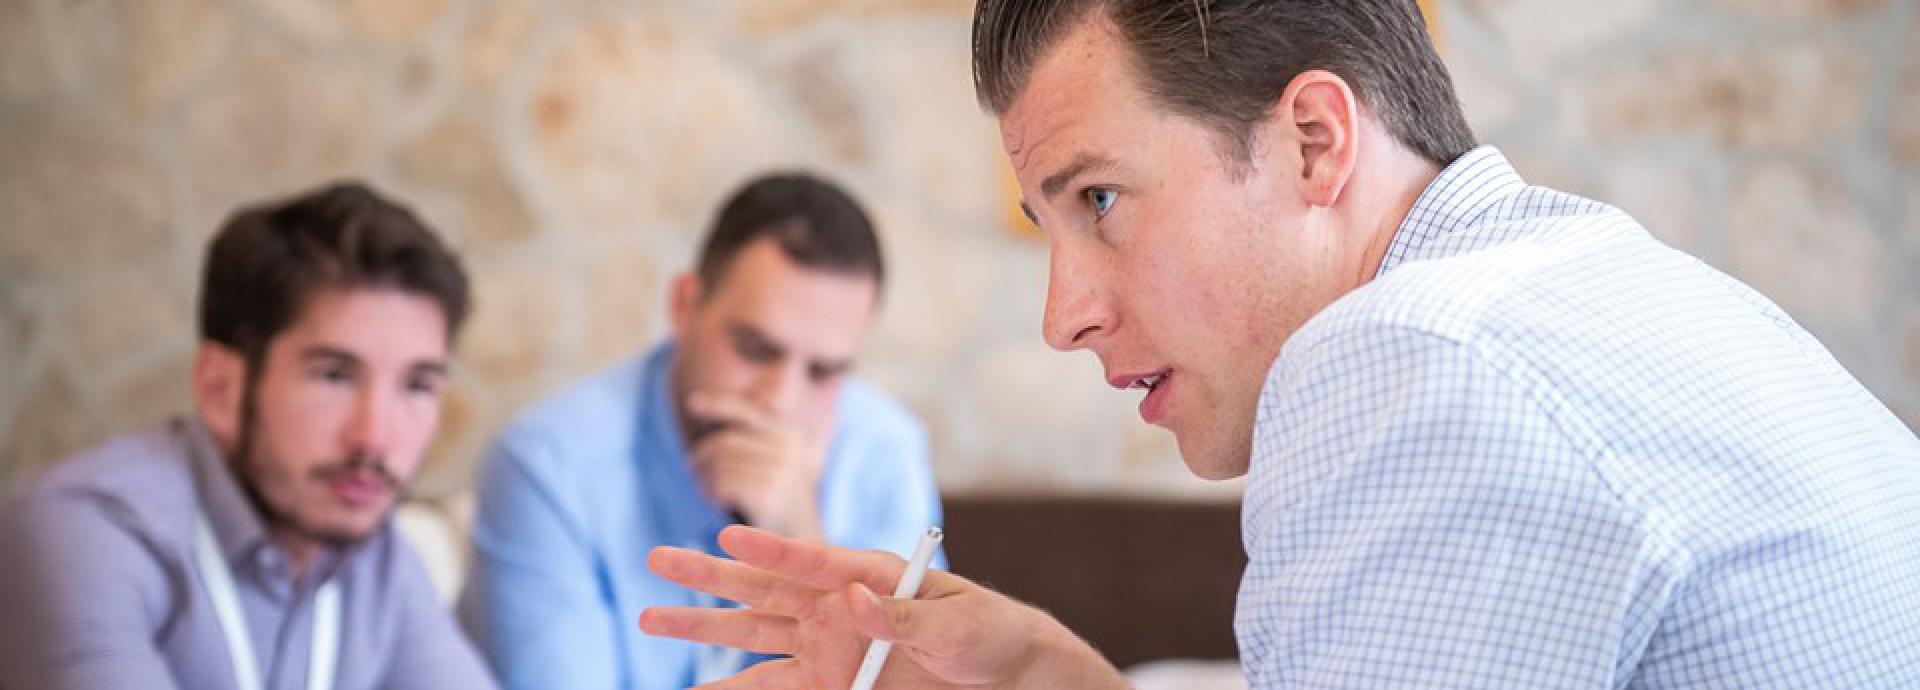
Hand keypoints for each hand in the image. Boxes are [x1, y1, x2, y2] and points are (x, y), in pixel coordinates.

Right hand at [639, 526, 1126, 688]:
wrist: (1007, 676)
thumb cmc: (990, 633)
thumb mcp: (954, 624)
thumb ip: (900, 617)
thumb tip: (849, 597)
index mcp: (869, 575)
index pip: (810, 559)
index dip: (769, 550)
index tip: (728, 536)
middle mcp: (836, 606)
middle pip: (761, 591)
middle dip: (707, 577)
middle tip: (656, 559)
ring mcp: (827, 648)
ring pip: (751, 640)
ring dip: (703, 633)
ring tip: (651, 620)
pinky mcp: (829, 685)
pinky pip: (773, 687)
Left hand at [687, 393, 828, 539]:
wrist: (802, 539)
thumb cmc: (779, 498)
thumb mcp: (775, 460)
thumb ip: (750, 437)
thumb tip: (698, 404)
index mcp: (789, 434)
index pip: (746, 412)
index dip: (718, 405)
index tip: (692, 403)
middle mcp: (787, 448)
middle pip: (726, 442)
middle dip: (703, 455)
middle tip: (692, 468)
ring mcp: (779, 470)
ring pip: (721, 464)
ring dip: (705, 477)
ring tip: (705, 489)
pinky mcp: (767, 493)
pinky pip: (723, 483)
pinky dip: (712, 491)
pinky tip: (714, 499)